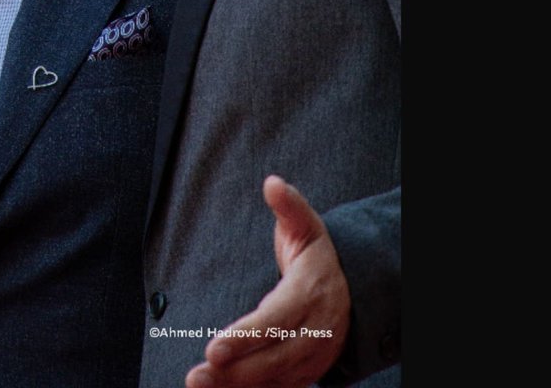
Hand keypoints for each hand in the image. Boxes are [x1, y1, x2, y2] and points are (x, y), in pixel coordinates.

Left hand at [184, 176, 350, 387]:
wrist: (352, 288)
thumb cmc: (317, 254)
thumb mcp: (306, 225)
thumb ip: (289, 206)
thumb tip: (272, 183)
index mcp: (311, 294)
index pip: (277, 319)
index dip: (246, 336)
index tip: (214, 347)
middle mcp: (315, 331)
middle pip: (274, 358)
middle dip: (235, 370)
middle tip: (198, 373)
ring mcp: (313, 356)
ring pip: (275, 379)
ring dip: (236, 386)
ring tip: (198, 384)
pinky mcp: (306, 372)